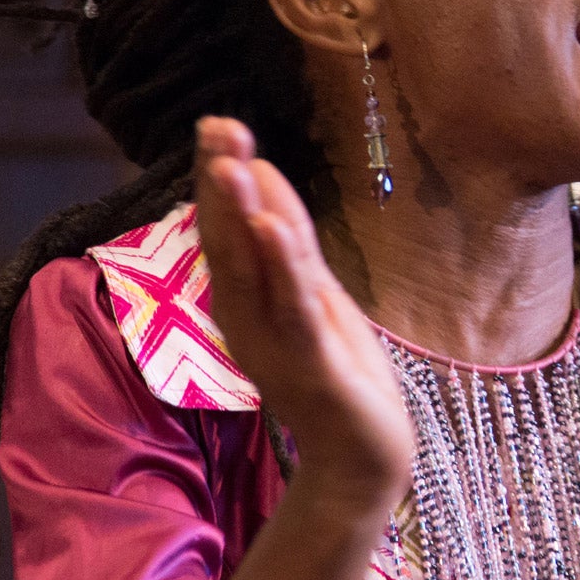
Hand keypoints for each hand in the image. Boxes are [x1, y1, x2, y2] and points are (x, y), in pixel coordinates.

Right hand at [190, 118, 413, 504]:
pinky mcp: (308, 363)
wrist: (364, 455)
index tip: (216, 124)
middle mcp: (247, 318)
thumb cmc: (339, 371)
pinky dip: (281, 265)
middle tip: (215, 126)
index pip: (225, 228)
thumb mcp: (314, 291)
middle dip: (221, 183)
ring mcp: (273, 342)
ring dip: (239, 215)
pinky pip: (291, 307)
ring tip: (233, 164)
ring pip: (250, 270)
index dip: (219, 177)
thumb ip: (288, 240)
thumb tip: (259, 174)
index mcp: (246, 300)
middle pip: (227, 241)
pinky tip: (272, 226)